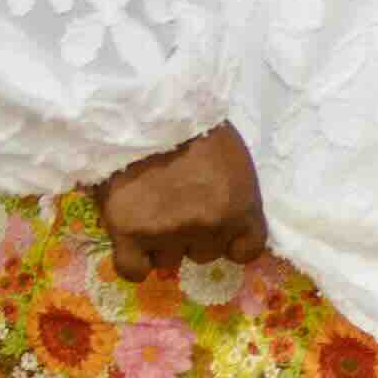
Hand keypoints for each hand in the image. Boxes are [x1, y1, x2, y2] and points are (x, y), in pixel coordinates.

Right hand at [96, 124, 267, 275]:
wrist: (145, 108)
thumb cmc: (194, 124)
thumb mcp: (234, 157)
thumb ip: (234, 194)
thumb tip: (226, 218)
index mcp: (241, 207)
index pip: (247, 250)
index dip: (232, 243)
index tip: (220, 232)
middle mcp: (208, 227)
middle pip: (204, 254)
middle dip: (193, 235)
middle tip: (176, 206)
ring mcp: (168, 232)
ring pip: (168, 260)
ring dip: (161, 243)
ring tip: (149, 210)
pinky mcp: (129, 232)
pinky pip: (133, 269)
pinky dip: (134, 263)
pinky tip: (132, 246)